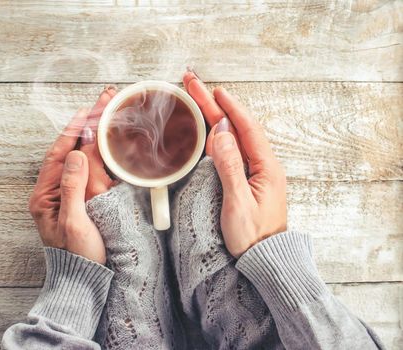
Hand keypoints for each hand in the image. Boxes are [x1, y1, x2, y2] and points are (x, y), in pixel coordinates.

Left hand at [28, 87, 116, 263]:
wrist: (83, 279)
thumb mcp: (74, 222)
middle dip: (83, 127)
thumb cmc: (77, 256)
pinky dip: (97, 156)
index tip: (86, 110)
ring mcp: (65, 196)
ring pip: (78, 159)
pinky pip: (87, 172)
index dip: (73, 130)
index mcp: (44, 196)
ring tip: (104, 117)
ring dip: (91, 138)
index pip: (58, 154)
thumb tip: (75, 153)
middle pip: (68, 152)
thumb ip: (72, 187)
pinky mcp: (78, 201)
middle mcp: (52, 192)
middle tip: (100, 104)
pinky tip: (106, 145)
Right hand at [183, 72, 286, 257]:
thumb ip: (229, 165)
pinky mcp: (245, 180)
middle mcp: (262, 165)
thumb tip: (221, 132)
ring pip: (232, 137)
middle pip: (236, 127)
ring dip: (214, 116)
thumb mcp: (238, 202)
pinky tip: (207, 129)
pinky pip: (230, 151)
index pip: (246, 128)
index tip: (214, 89)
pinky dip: (216, 135)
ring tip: (197, 99)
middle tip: (194, 84)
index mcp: (266, 167)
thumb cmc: (253, 236)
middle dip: (215, 105)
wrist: (264, 259)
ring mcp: (254, 172)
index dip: (229, 107)